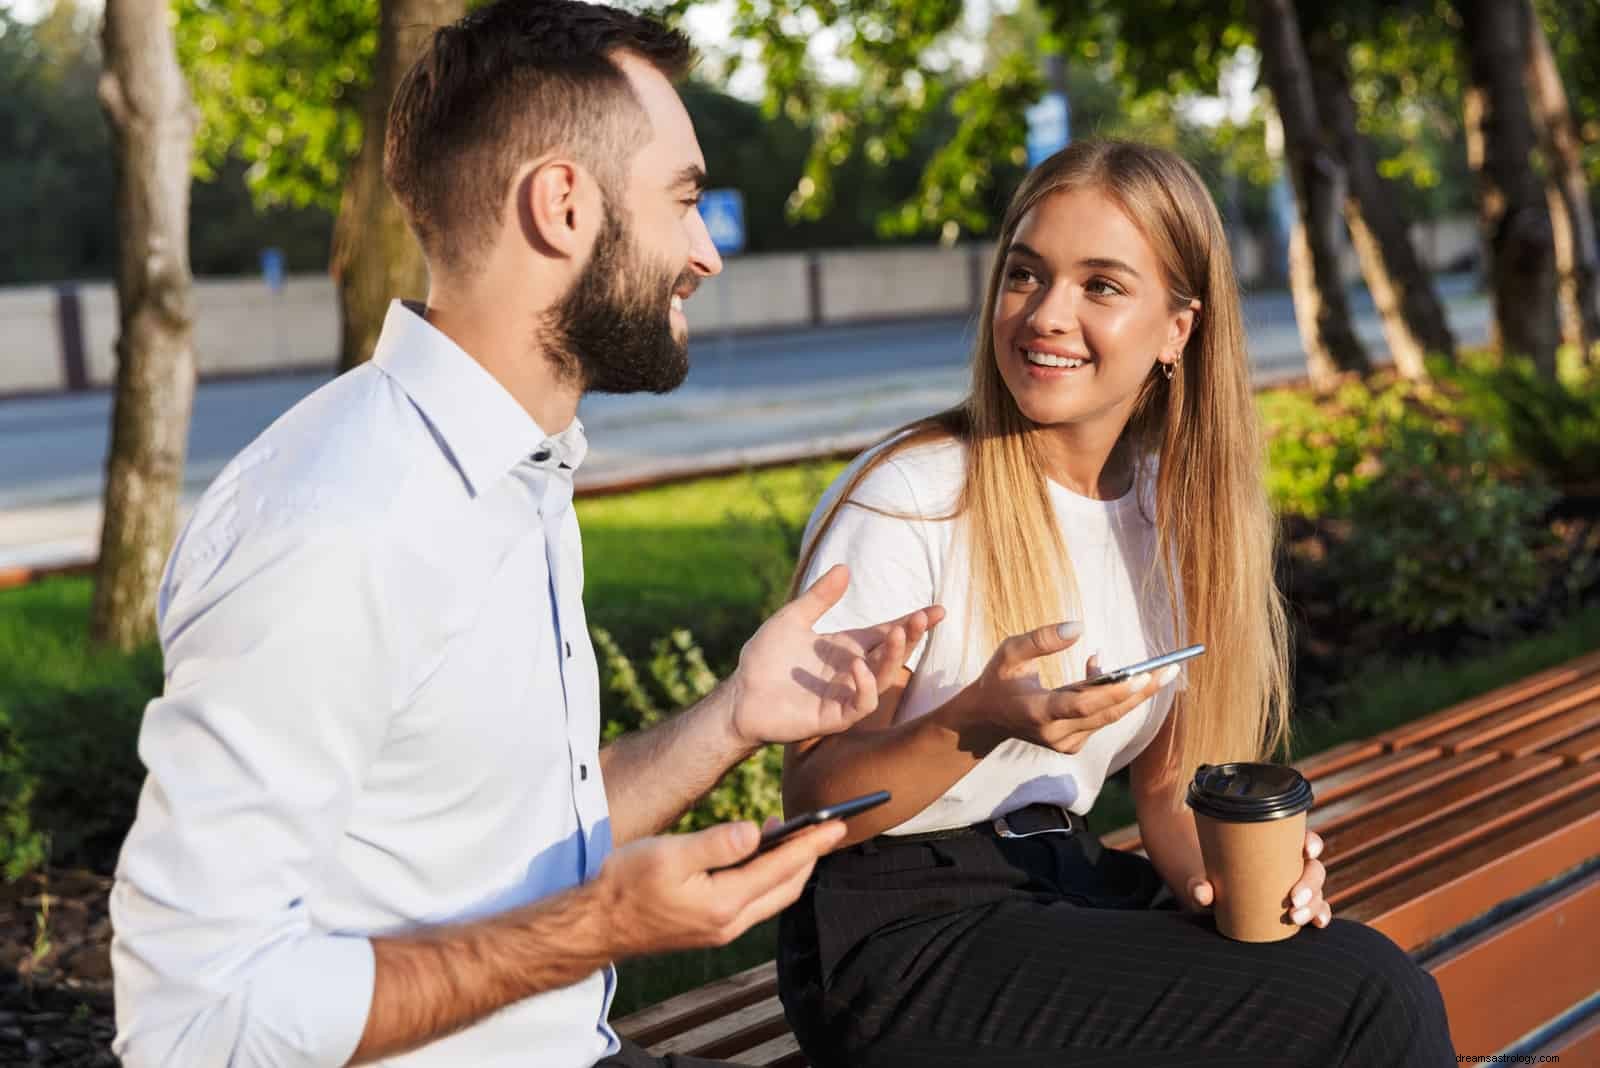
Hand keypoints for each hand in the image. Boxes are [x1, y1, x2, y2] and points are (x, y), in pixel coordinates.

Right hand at [598, 818, 846, 957]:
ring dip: (791, 867)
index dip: (812, 843)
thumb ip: (716, 844)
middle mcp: (730, 922)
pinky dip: (769, 877)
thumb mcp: (669, 854)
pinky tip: (760, 855)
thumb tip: (756, 832)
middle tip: (827, 827)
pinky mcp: (711, 927)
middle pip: (787, 887)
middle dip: (810, 856)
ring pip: (773, 897)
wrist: (596, 924)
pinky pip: (755, 901)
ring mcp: (721, 929)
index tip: (837, 824)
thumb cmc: (626, 883)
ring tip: (796, 834)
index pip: (782, 868)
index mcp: (724, 903)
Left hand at [728, 564, 943, 747]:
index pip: (886, 632)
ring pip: (883, 676)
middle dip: (909, 635)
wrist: (740, 695)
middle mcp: (853, 670)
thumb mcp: (792, 618)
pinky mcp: (835, 715)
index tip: (938, 610)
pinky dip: (865, 685)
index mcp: (846, 646)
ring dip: (892, 656)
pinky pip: (862, 703)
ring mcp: (846, 693)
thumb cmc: (765, 659)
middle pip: (891, 652)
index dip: (912, 623)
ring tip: (894, 634)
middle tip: (921, 618)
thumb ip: (819, 597)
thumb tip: (844, 567)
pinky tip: (857, 666)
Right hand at [948, 623, 1177, 753]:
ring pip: (1108, 717)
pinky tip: (1101, 672)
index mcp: (1037, 712)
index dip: (1113, 691)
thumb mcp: (1009, 652)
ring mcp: (1065, 743)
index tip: (1142, 674)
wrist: (987, 719)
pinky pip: (1101, 719)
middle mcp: (1055, 734)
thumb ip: (1041, 639)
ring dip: (1129, 691)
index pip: (1082, 704)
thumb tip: (1080, 626)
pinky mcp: (1072, 745)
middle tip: (1172, 670)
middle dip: (1141, 691)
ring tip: (1154, 668)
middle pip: (1107, 714)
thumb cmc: (998, 680)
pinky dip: (1110, 696)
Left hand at [1186, 830, 1330, 927]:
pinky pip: (1317, 910)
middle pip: (1314, 870)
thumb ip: (1200, 885)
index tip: (1306, 851)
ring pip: (1318, 892)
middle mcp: (1293, 866)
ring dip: (1314, 904)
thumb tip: (1202, 892)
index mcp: (1278, 847)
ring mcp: (1298, 887)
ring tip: (1295, 916)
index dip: (1312, 843)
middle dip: (1310, 884)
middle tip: (1293, 899)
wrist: (1216, 895)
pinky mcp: (1297, 908)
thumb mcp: (1205, 879)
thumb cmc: (1215, 878)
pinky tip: (1318, 924)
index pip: (1303, 839)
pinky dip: (1320, 916)